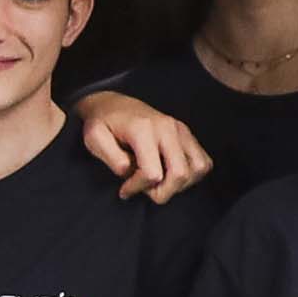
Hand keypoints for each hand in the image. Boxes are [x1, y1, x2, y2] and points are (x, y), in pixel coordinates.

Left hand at [73, 91, 208, 199]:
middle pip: (180, 173)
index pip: (152, 173)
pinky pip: (203, 161)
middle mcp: (167, 128)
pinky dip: (192, 175)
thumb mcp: (94, 139)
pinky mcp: (187, 134)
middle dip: (162, 192)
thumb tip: (130, 172)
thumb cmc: (102, 124)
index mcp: (143, 129)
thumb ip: (111, 158)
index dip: (137, 188)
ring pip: (197, 168)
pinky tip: (170, 174)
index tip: (124, 189)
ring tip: (159, 182)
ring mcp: (180, 129)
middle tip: (144, 190)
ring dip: (180, 184)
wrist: (112, 105)